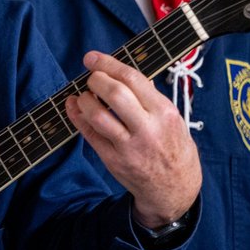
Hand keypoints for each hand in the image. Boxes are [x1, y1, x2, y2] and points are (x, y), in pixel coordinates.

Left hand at [64, 50, 200, 227]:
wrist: (175, 190)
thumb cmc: (174, 149)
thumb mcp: (175, 120)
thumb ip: (150, 98)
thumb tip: (121, 74)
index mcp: (165, 113)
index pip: (133, 80)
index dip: (108, 64)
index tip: (92, 58)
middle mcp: (148, 129)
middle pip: (115, 94)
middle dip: (96, 79)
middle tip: (91, 77)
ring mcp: (129, 147)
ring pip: (98, 116)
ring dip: (84, 99)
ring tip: (84, 95)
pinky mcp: (114, 161)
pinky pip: (90, 135)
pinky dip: (77, 117)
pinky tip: (74, 107)